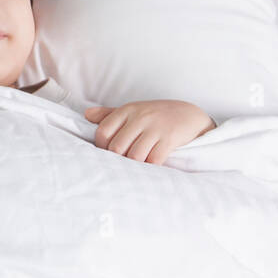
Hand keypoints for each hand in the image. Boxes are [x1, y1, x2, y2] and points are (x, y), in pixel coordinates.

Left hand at [84, 100, 216, 163]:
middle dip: (117, 159)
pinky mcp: (170, 139)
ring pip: (134, 155)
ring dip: (133, 165)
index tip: (107, 153)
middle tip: (121, 164)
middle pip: (117, 147)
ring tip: (134, 167)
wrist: (190, 115)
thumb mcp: (133, 110)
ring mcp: (155, 128)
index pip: (103, 132)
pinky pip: (154, 159)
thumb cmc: (155, 115)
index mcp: (127, 110)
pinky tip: (149, 167)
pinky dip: (149, 167)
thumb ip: (109, 114)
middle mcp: (140, 118)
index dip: (101, 147)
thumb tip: (87, 114)